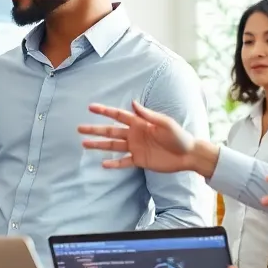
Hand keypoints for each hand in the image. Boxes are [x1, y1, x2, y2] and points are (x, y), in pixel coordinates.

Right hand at [78, 101, 196, 173]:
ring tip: (84, 144)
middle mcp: (134, 134)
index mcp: (140, 123)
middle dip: (95, 129)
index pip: (118, 115)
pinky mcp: (139, 160)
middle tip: (80, 128)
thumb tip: (132, 103)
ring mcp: (135, 148)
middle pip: (110, 131)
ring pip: (113, 145)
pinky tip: (103, 164)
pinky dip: (114, 164)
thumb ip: (148, 115)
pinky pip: (123, 162)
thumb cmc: (179, 136)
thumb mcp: (165, 123)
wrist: (188, 155)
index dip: (104, 111)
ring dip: (99, 145)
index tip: (91, 107)